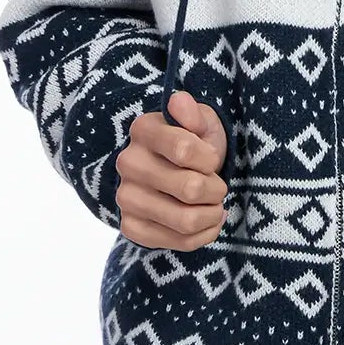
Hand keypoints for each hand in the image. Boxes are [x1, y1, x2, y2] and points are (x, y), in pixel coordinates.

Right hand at [115, 89, 229, 248]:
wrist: (173, 174)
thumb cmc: (194, 145)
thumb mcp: (201, 123)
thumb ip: (194, 114)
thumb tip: (180, 101)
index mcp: (143, 130)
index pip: (185, 150)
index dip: (210, 159)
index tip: (211, 159)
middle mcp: (128, 163)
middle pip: (190, 189)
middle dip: (217, 189)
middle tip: (217, 186)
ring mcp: (126, 198)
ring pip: (187, 220)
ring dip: (213, 214)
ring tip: (214, 205)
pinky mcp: (131, 227)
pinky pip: (179, 242)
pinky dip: (204, 234)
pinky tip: (206, 221)